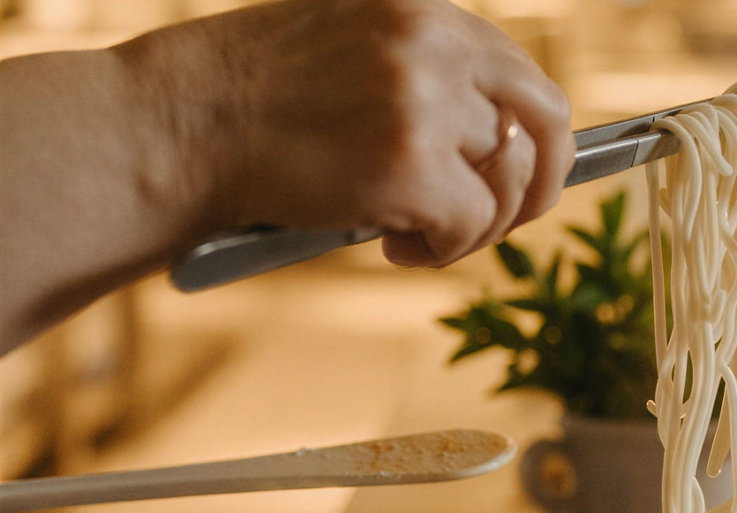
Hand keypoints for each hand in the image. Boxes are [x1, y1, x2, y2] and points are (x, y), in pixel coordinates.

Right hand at [136, 0, 574, 267]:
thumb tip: (499, 135)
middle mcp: (435, 45)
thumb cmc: (248, 97)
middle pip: (547, 121)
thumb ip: (422, 71)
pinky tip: (396, 249)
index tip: (519, 169)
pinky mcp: (412, 168)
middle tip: (507, 217)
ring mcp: (426, 104)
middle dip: (544, 181)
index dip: (530, 132)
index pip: (520, 72)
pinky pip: (473, 226)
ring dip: (477, 225)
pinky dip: (445, 252)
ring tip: (419, 236)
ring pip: (509, 183)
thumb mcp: (349, 46)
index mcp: (422, 9)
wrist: (177, 125)